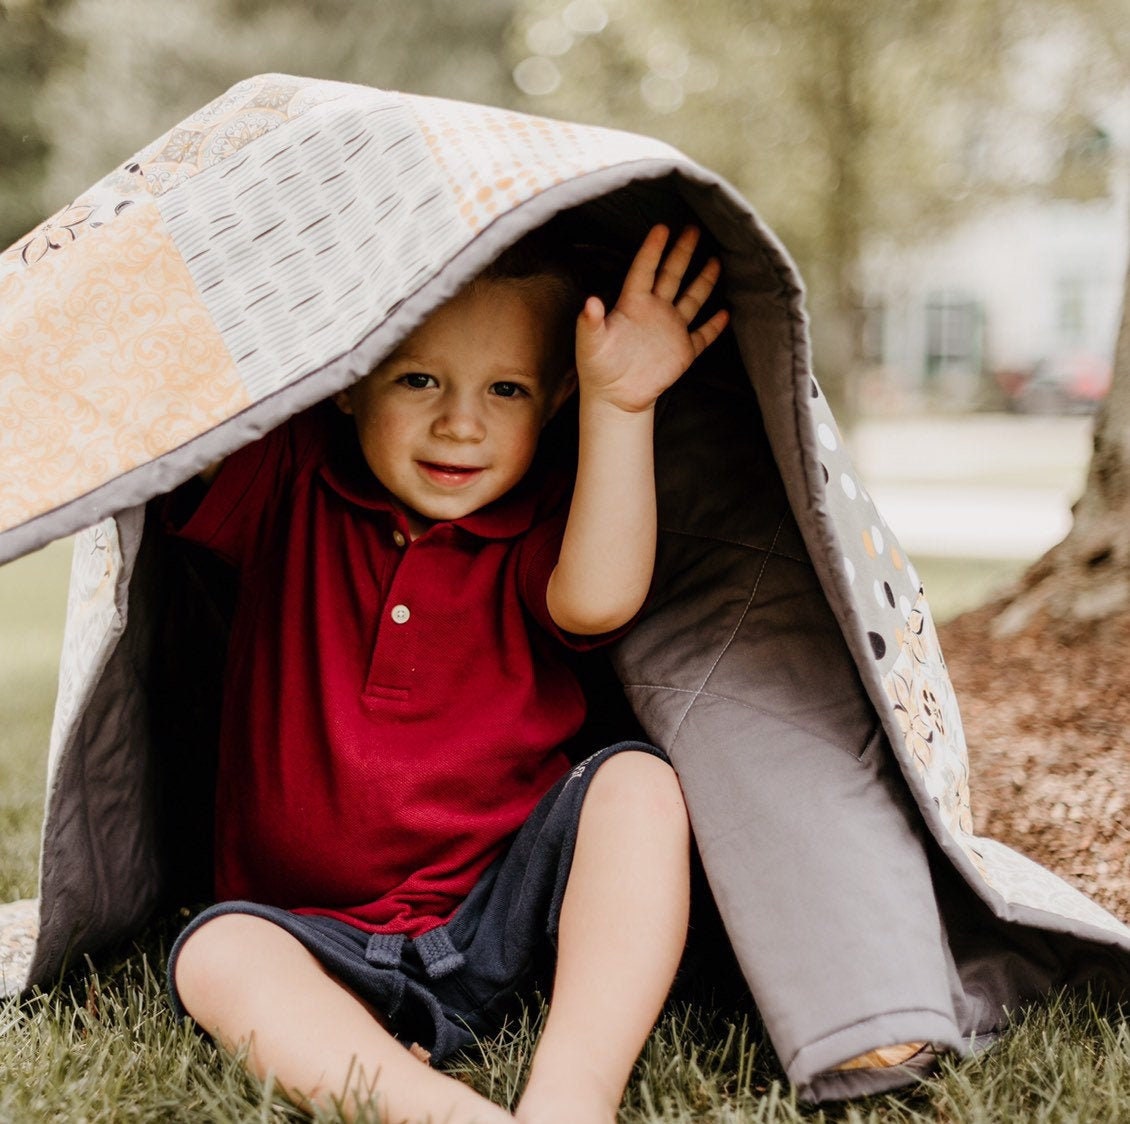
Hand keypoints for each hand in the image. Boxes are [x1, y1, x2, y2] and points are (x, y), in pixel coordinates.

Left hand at [573, 225, 728, 413]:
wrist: (615, 397)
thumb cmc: (597, 367)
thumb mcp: (590, 343)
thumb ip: (589, 322)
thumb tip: (590, 302)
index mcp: (633, 305)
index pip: (644, 270)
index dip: (653, 250)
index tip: (662, 227)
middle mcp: (655, 311)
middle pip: (672, 276)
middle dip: (682, 253)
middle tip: (694, 229)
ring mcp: (671, 330)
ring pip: (691, 299)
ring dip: (703, 281)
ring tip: (715, 260)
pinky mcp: (683, 352)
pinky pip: (702, 335)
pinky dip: (714, 325)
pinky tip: (726, 313)